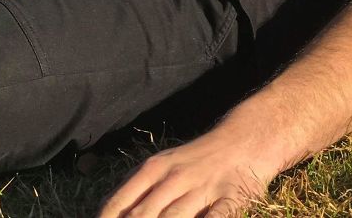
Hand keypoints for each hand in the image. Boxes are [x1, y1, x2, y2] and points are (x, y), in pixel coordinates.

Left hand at [97, 123, 271, 217]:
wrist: (242, 141)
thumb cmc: (195, 161)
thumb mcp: (163, 167)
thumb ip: (137, 191)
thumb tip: (109, 213)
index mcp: (154, 170)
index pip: (120, 203)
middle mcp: (174, 178)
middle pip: (144, 216)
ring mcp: (202, 189)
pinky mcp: (230, 198)